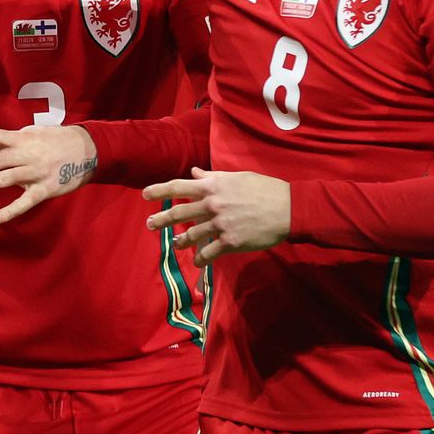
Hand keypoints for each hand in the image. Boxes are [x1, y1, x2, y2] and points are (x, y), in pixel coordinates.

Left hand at [0, 123, 96, 224]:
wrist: (90, 150)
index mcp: (21, 139)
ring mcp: (35, 173)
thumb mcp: (35, 133)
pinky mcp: (45, 190)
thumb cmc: (59, 140)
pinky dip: (8, 212)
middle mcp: (26, 155)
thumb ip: (14, 141)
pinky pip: (24, 203)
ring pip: (4, 179)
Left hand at [143, 167, 290, 263]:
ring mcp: (220, 224)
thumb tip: (196, 172)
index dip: (159, 190)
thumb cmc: (264, 189)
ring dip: (181, 241)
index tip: (145, 195)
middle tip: (149, 225)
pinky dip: (200, 259)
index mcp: (213, 186)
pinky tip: (197, 261)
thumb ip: (213, 177)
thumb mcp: (238, 177)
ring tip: (176, 244)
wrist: (287, 208)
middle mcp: (212, 204)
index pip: (179, 186)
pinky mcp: (230, 242)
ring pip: (191, 235)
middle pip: (179, 213)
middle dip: (161, 220)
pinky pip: (208, 253)